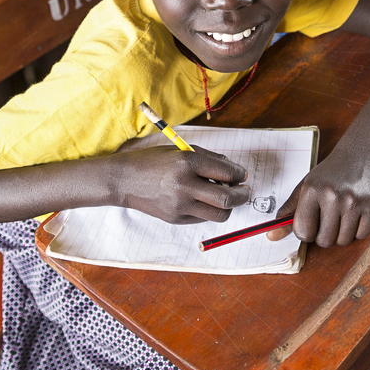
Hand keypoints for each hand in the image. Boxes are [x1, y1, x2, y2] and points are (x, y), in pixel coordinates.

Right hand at [116, 145, 250, 223]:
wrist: (124, 180)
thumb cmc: (154, 161)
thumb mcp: (181, 151)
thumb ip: (209, 159)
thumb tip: (235, 171)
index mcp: (186, 163)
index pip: (226, 172)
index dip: (239, 174)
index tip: (242, 175)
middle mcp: (184, 185)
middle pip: (226, 198)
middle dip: (242, 195)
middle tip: (244, 191)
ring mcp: (179, 205)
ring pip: (219, 214)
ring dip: (229, 207)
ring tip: (226, 197)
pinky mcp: (176, 219)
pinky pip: (203, 218)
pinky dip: (210, 210)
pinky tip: (204, 200)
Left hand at [266, 148, 369, 246]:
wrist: (359, 153)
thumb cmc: (330, 173)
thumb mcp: (305, 187)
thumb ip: (288, 212)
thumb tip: (271, 236)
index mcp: (312, 190)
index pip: (303, 232)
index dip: (306, 232)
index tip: (311, 223)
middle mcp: (333, 195)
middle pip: (325, 241)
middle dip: (324, 235)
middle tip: (328, 219)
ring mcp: (355, 201)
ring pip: (344, 240)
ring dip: (342, 233)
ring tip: (343, 215)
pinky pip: (362, 235)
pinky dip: (358, 230)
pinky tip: (356, 214)